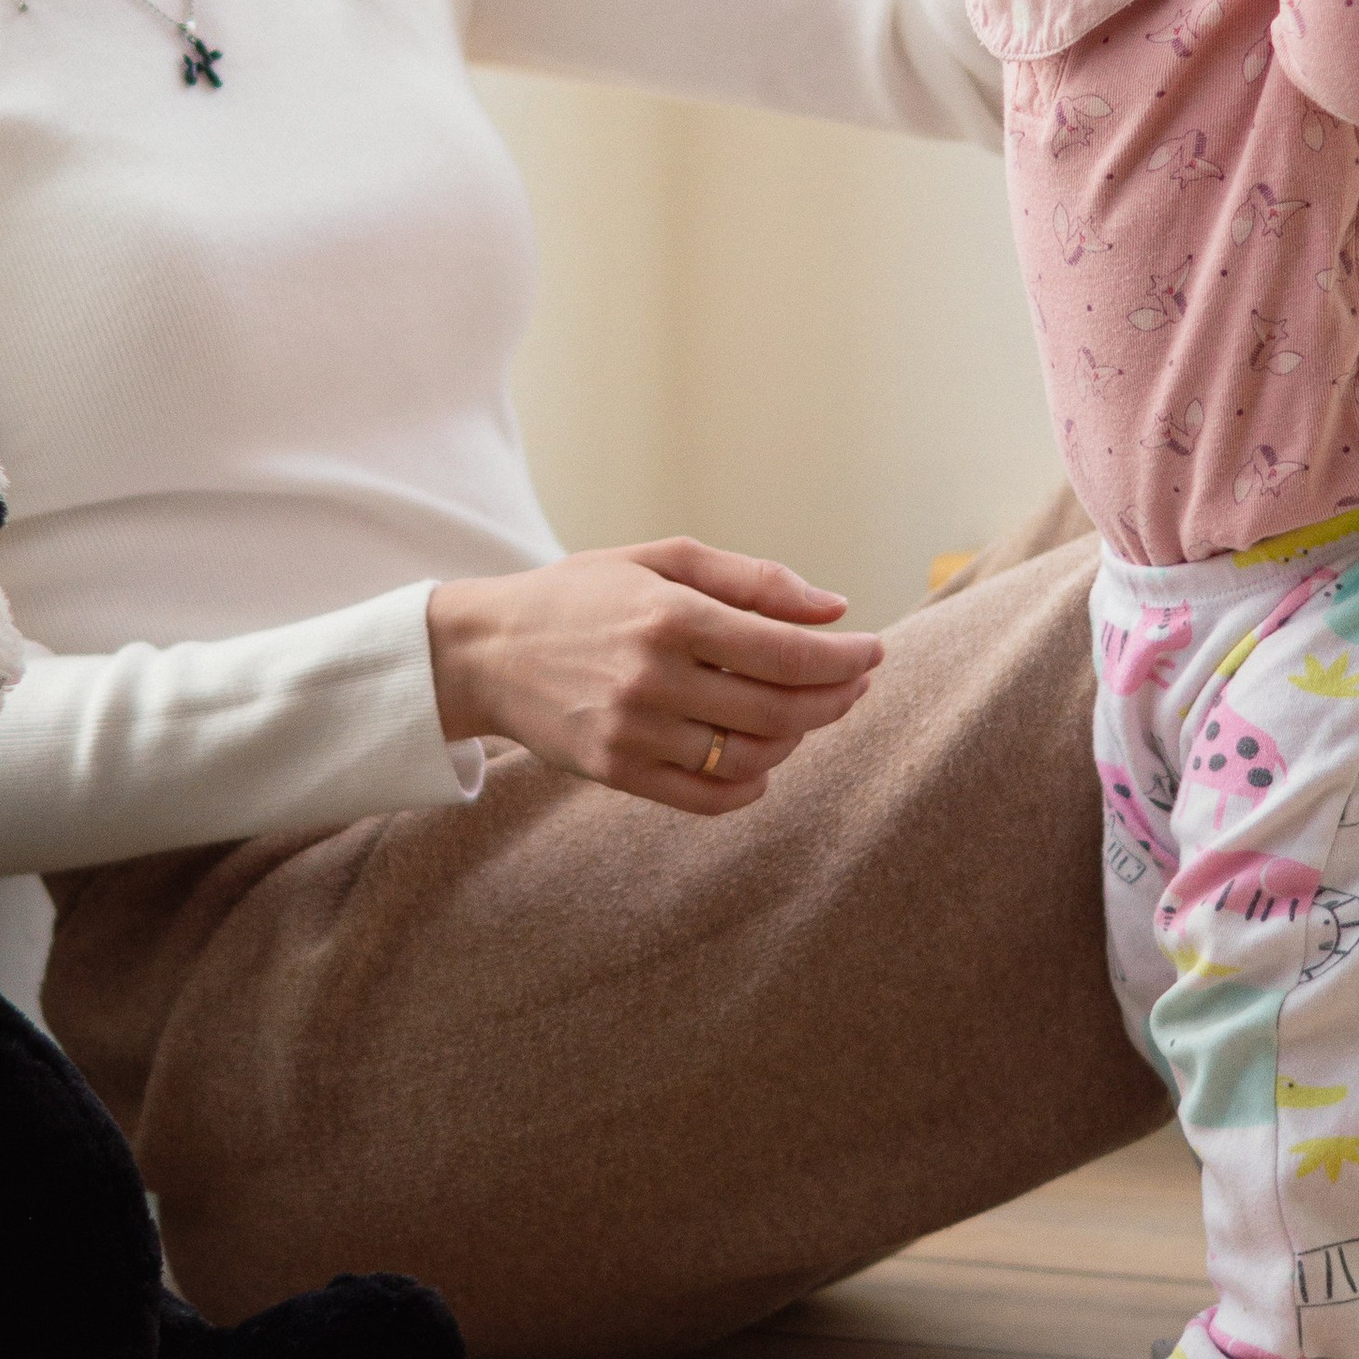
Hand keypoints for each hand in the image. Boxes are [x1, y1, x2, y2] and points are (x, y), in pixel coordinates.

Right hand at [427, 541, 881, 815]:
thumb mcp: (660, 561)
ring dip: (796, 739)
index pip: (786, 651)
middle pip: (779, 710)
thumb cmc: (582, 596)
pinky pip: (708, 798)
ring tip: (802, 713)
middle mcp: (652, 677)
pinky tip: (761, 758)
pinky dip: (750, 784)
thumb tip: (834, 608)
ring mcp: (633, 732)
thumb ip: (751, 580)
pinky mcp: (616, 773)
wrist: (486, 651)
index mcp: (668, 614)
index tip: (872, 652)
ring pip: (751, 756)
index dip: (844, 658)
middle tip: (853, 685)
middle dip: (834, 699)